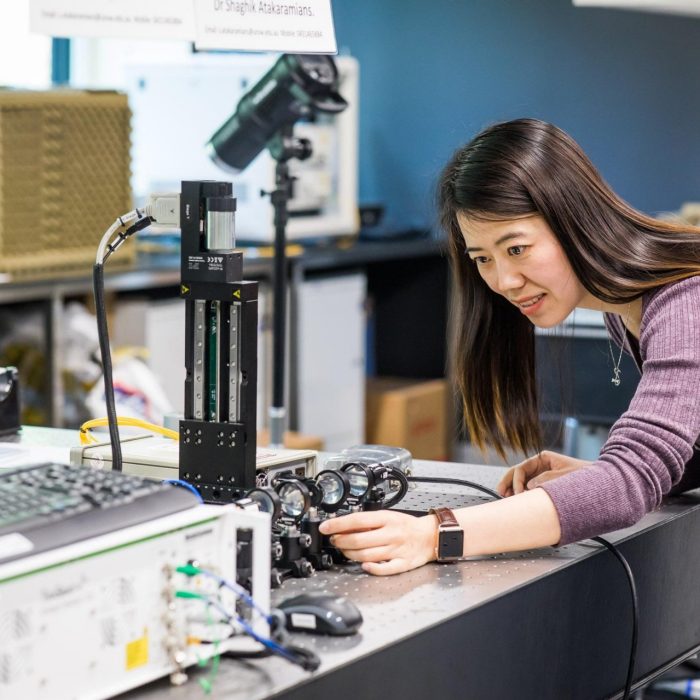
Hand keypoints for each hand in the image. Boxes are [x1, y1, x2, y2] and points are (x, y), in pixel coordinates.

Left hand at [318, 510, 436, 575]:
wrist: (429, 536)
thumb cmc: (405, 526)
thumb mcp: (387, 516)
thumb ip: (368, 522)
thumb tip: (344, 526)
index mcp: (387, 519)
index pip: (357, 520)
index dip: (338, 524)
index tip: (325, 527)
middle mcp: (391, 534)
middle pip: (359, 540)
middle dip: (341, 541)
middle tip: (334, 540)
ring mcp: (397, 550)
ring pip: (367, 555)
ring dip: (350, 554)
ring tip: (344, 550)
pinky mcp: (402, 564)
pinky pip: (385, 568)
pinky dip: (372, 568)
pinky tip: (363, 566)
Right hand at [496, 450, 590, 496]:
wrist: (601, 484)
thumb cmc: (584, 477)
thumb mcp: (563, 476)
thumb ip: (544, 480)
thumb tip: (528, 487)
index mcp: (543, 458)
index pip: (522, 468)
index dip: (516, 481)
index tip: (517, 493)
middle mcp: (540, 466)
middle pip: (518, 473)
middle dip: (508, 482)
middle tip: (501, 492)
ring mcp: (542, 476)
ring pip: (522, 481)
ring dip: (513, 489)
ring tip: (506, 498)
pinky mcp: (546, 486)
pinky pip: (530, 488)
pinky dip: (523, 494)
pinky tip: (518, 500)